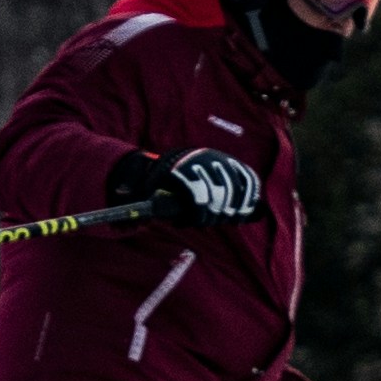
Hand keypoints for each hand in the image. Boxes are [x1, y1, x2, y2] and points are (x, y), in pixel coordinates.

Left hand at [105, 146, 263, 222]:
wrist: (176, 162)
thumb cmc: (161, 183)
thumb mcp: (148, 189)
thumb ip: (140, 204)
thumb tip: (130, 218)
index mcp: (182, 165)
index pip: (198, 191)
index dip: (199, 212)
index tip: (197, 221)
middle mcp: (204, 159)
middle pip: (220, 191)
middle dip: (216, 212)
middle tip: (208, 221)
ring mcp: (222, 160)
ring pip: (237, 187)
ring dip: (235, 207)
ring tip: (228, 218)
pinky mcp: (234, 165)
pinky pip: (249, 179)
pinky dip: (250, 195)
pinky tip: (245, 210)